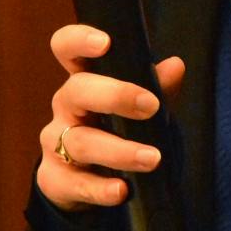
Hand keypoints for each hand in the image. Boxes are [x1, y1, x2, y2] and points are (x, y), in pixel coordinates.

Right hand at [36, 24, 184, 212]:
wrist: (88, 182)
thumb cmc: (118, 131)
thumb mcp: (141, 108)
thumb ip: (158, 89)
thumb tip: (175, 66)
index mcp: (85, 81)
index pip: (68, 49)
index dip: (79, 40)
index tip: (104, 42)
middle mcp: (65, 107)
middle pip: (77, 91)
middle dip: (115, 95)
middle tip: (151, 106)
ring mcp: (55, 143)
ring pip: (80, 142)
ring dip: (119, 151)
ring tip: (152, 158)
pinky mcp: (54, 179)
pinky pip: (74, 183)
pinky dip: (99, 189)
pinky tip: (122, 191)